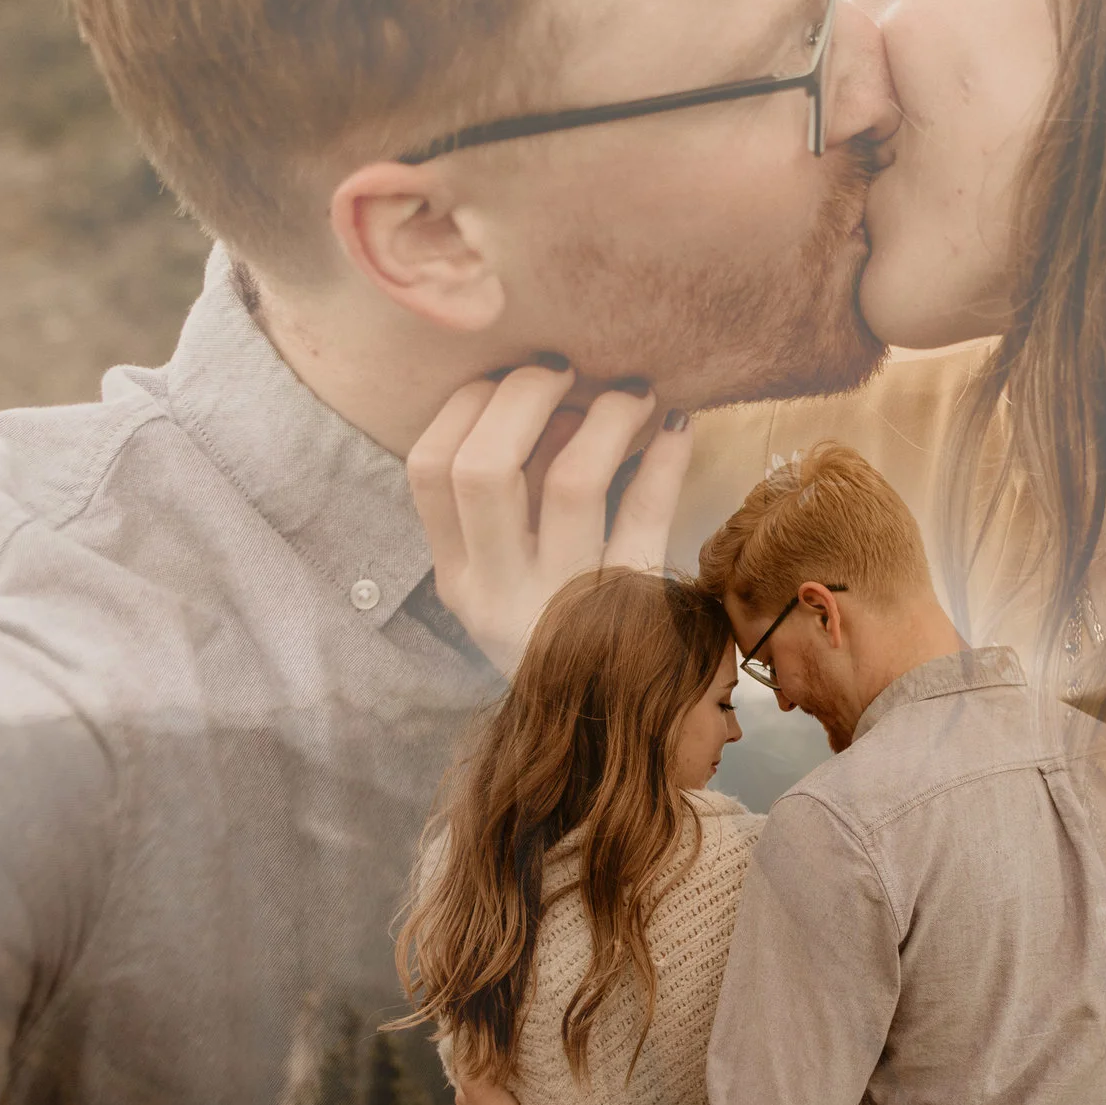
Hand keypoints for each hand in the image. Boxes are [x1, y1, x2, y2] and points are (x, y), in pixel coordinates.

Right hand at [407, 363, 693, 670]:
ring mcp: (564, 608)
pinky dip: (665, 459)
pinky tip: (677, 426)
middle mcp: (499, 595)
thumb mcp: (515, 579)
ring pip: (573, 482)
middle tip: (566, 369)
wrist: (620, 735)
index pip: (428, 471)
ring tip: (631, 391)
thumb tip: (549, 393)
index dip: (466, 405)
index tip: (506, 374)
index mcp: (460, 580)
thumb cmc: (569, 632)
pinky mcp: (634, 614)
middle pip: (483, 467)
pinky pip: (648, 515)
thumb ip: (515, 498)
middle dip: (523, 395)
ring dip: (604, 416)